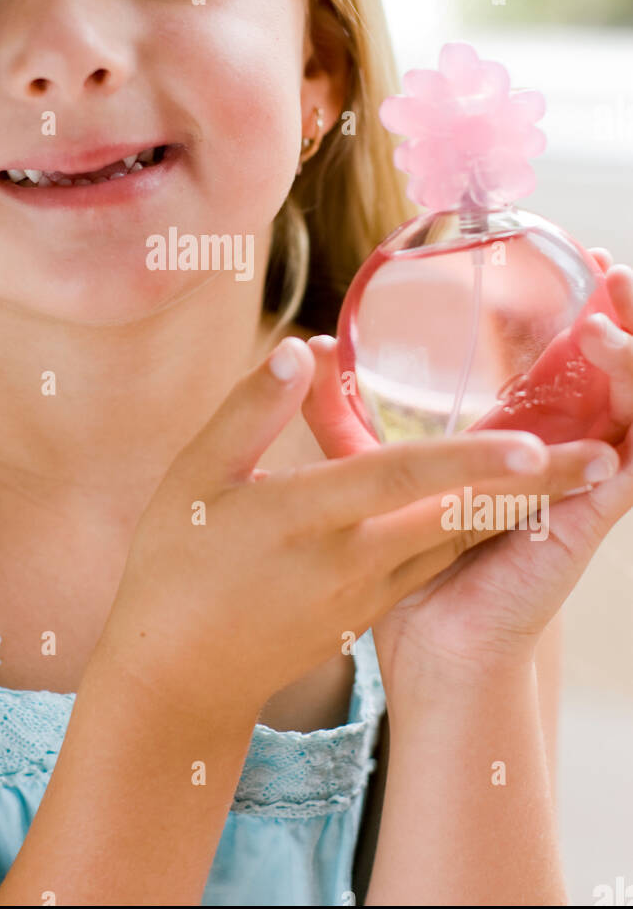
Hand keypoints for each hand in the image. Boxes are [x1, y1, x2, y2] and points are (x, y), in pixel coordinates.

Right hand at [95, 337, 574, 719]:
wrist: (179, 673)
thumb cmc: (177, 563)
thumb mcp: (196, 477)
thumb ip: (251, 410)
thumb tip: (305, 348)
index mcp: (304, 519)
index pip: (397, 480)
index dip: (466, 460)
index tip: (529, 442)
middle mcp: (350, 560)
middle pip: (456, 516)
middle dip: (533, 487)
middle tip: (601, 456)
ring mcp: (367, 593)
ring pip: (458, 542)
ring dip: (522, 508)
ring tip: (580, 471)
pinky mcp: (371, 609)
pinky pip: (438, 561)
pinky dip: (482, 530)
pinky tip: (511, 502)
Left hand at [301, 256, 632, 702]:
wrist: (432, 649)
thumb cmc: (404, 572)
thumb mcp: (371, 472)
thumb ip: (342, 417)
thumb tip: (307, 349)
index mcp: (522, 446)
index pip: (571, 367)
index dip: (587, 316)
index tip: (584, 260)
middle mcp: (562, 460)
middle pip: (613, 375)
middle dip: (623, 317)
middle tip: (608, 264)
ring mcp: (582, 486)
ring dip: (632, 348)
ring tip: (610, 298)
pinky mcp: (592, 513)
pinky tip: (611, 354)